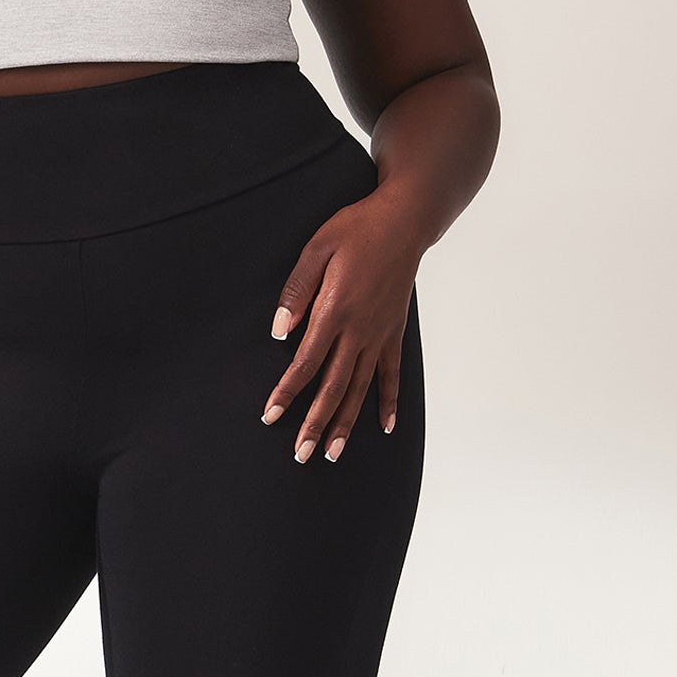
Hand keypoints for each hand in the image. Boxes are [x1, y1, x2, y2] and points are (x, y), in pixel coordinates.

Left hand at [261, 190, 424, 461]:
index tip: (271, 417)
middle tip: (301, 455)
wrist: (404, 222)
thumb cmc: (356, 230)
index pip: (306, 363)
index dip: (287, 393)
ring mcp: (379, 335)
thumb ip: (296, 291)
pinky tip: (384, 426)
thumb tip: (278, 330)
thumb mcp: (317, 249)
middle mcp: (359, 331)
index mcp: (335, 311)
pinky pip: (391, 374)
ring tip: (333, 454)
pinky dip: (388, 401)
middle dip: (315, 424)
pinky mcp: (394, 332)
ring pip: (360, 388)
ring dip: (346, 423)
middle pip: (333, 387)